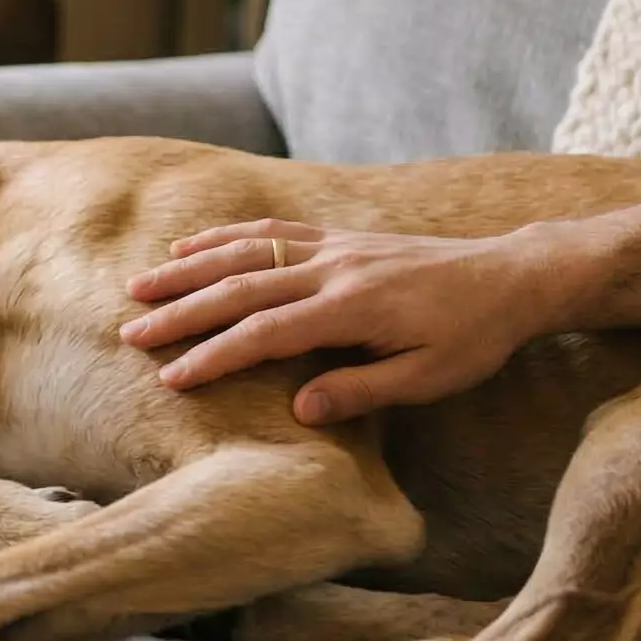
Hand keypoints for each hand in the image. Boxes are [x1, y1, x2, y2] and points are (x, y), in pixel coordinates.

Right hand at [120, 219, 566, 423]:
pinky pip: (269, 231)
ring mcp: (333, 247)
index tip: (171, 379)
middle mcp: (333, 270)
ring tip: (140, 286)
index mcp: (351, 310)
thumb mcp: (428, 380)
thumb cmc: (472, 338)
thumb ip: (362, 392)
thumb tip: (299, 410)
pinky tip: (190, 246)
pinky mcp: (338, 237)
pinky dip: (224, 236)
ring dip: (188, 269)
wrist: (510, 277)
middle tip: (130, 334)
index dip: (214, 357)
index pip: (264, 334)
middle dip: (181, 312)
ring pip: (244, 252)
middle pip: (239, 288)